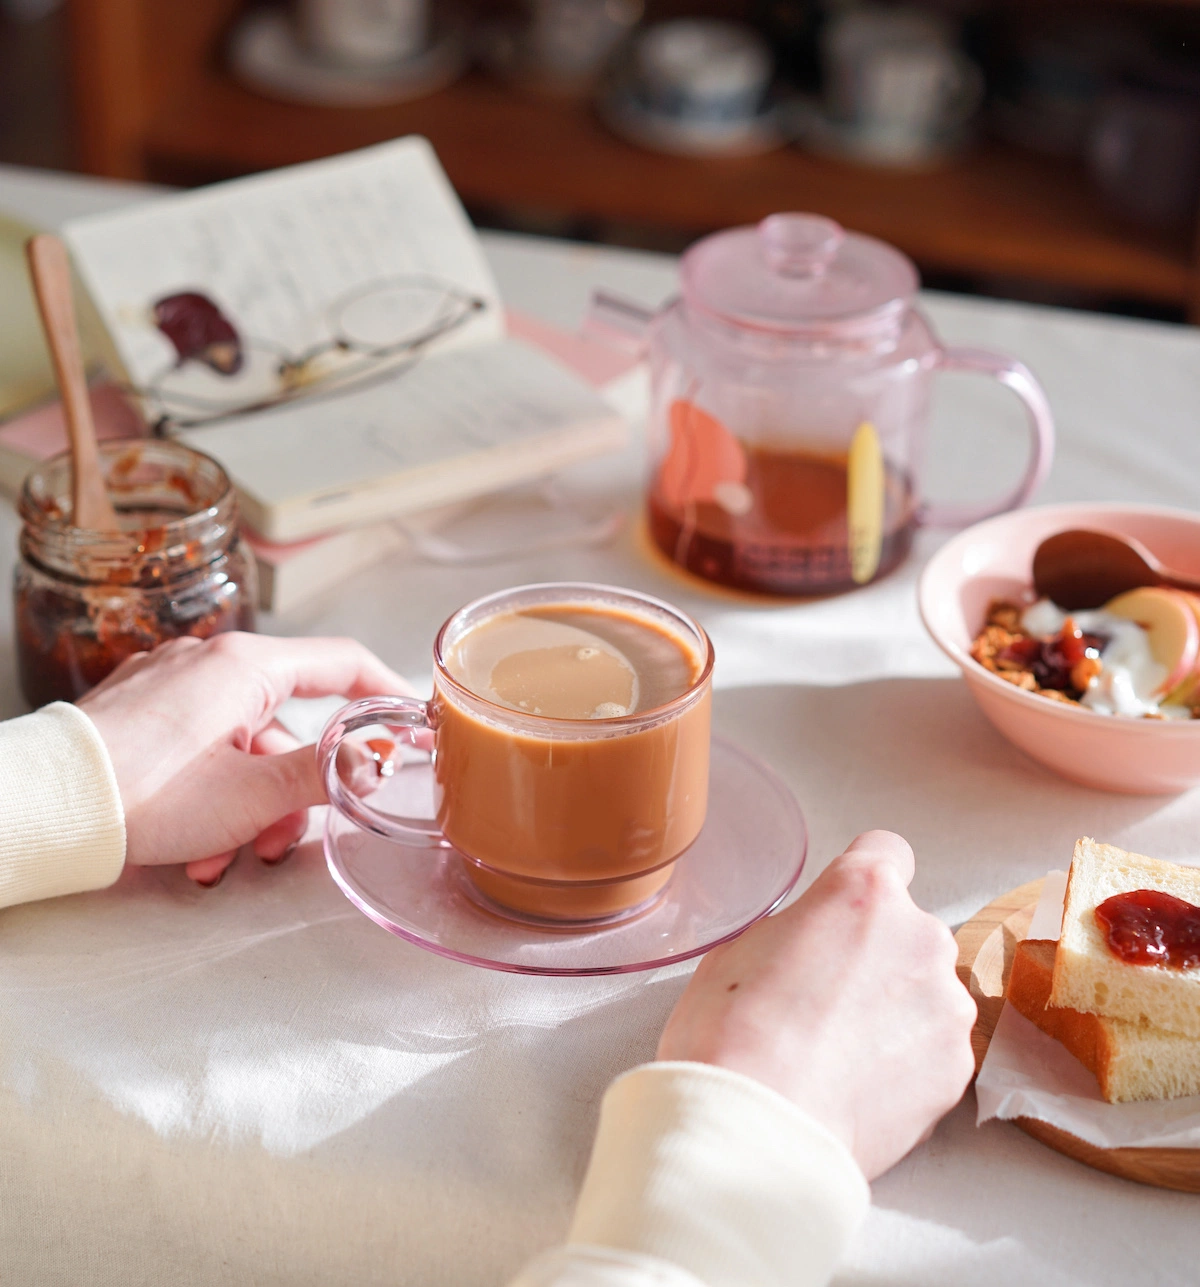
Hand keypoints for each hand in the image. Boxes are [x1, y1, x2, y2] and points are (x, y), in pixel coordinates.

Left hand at [77, 632, 409, 885]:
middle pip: (285, 723)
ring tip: (223, 857)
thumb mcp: (251, 793)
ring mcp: (168, 684)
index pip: (341, 662)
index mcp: (244, 665)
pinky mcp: (139, 711)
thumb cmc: (141, 792)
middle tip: (286, 836)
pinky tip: (192, 842)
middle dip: (292, 789)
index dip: (385, 690)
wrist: (42, 807)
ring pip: (240, 745)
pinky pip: (199, 747)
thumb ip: (323, 773)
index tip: (410, 717)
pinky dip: (210, 793)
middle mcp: (206, 662)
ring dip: (247, 807)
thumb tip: (373, 763)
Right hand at [657, 830, 975, 1179]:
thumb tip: (807, 949)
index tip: (846, 911)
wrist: (756, 1128)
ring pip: (926, 992)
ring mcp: (947, 1005)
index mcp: (863, 891)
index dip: (861, 882)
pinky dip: (907, 1064)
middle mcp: (920, 936)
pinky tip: (859, 1087)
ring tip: (840, 1055)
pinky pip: (935, 1050)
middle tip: (825, 1000)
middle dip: (876, 956)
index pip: (886, 851)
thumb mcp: (740, 950)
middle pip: (907, 930)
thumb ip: (794, 932)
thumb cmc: (732, 1034)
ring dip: (896, 1011)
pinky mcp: (958, 1069)